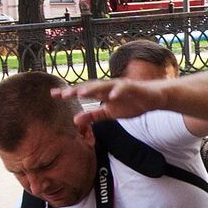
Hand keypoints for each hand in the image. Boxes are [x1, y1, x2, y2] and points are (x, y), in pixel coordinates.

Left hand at [52, 78, 172, 128]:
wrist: (153, 98)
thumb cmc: (132, 103)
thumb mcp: (110, 113)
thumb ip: (93, 116)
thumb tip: (75, 121)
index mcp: (102, 93)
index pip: (83, 93)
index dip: (69, 93)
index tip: (53, 95)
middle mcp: (108, 87)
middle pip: (90, 87)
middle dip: (77, 90)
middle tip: (62, 94)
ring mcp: (119, 86)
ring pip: (104, 86)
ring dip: (93, 89)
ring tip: (82, 93)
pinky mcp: (132, 88)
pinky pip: (124, 89)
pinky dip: (117, 92)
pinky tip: (111, 96)